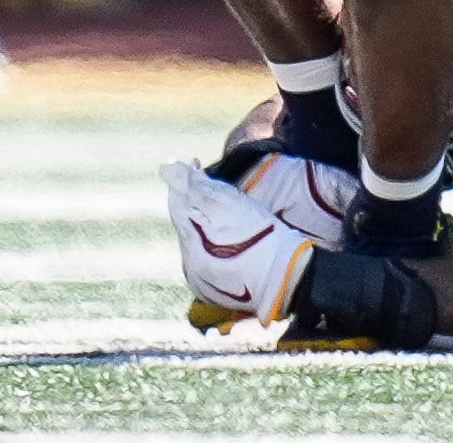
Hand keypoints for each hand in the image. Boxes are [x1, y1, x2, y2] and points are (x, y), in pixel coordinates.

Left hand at [163, 160, 317, 327]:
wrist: (287, 276)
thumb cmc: (261, 236)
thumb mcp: (230, 206)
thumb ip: (196, 188)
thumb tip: (165, 167)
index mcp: (191, 242)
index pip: (178, 202)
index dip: (184, 179)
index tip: (194, 161)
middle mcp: (189, 265)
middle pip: (185, 223)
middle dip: (193, 202)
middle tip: (209, 182)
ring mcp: (200, 281)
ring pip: (194, 242)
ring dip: (201, 224)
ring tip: (222, 212)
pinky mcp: (213, 291)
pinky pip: (204, 260)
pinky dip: (210, 245)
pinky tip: (227, 239)